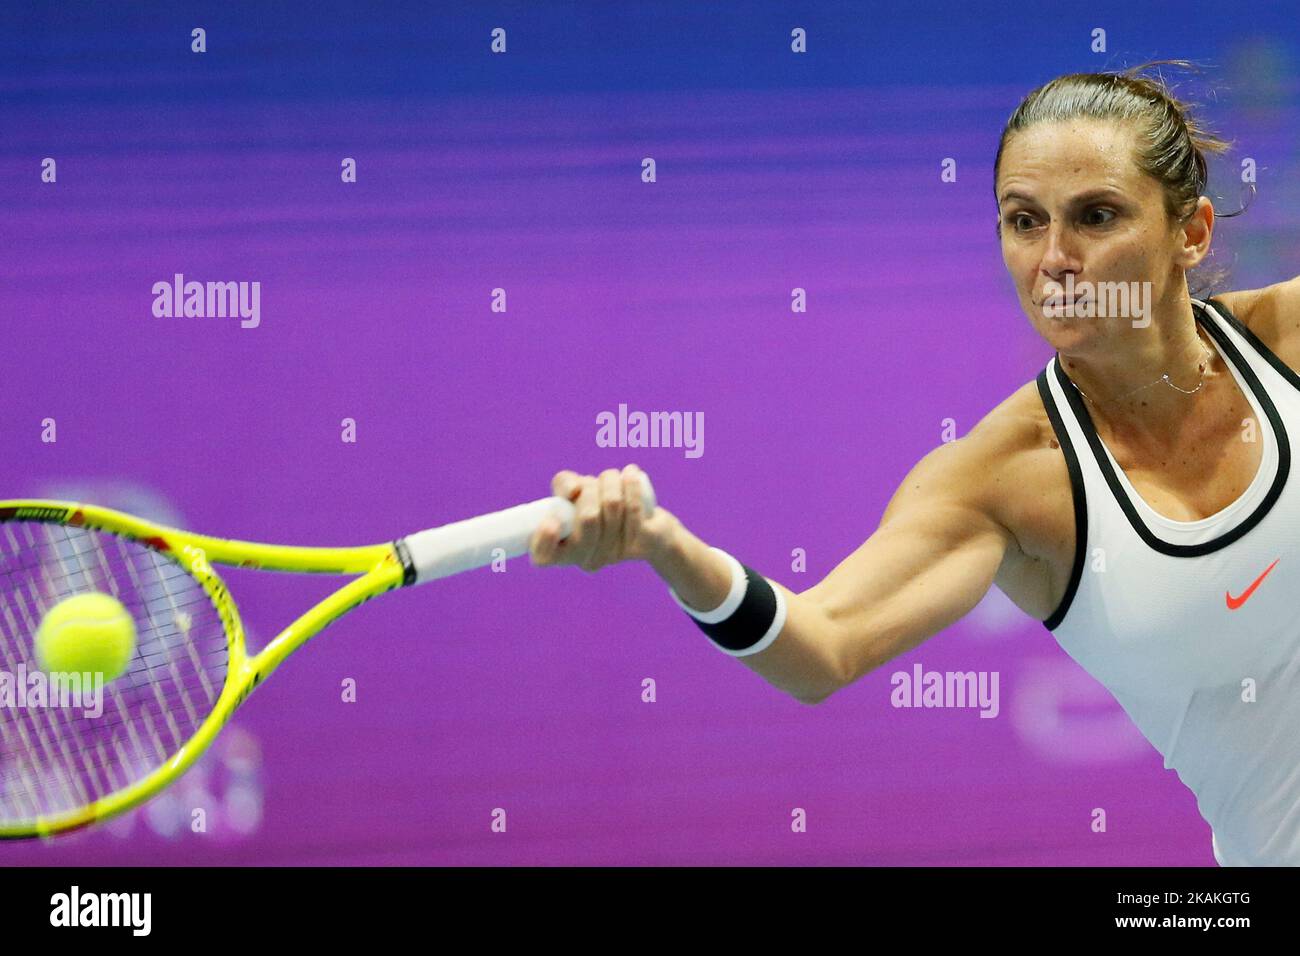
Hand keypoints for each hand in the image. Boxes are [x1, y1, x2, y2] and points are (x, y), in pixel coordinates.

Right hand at [529, 465, 676, 571]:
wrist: (646, 525)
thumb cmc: (598, 505)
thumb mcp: (573, 493)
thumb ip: (564, 484)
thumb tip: (574, 491)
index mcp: (561, 552)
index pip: (544, 556)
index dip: (544, 541)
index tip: (550, 521)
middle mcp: (586, 560)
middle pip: (588, 517)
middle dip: (590, 488)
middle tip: (590, 483)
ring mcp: (614, 555)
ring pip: (612, 505)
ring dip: (610, 480)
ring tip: (610, 476)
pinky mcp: (642, 544)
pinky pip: (634, 509)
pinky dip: (631, 484)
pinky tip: (630, 473)